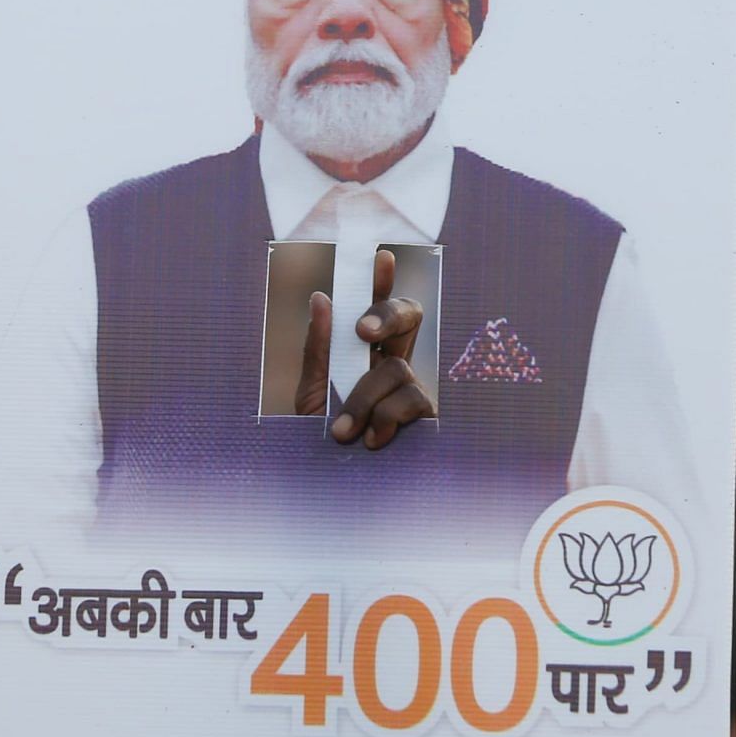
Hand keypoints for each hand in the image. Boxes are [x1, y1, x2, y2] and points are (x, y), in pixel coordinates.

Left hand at [294, 248, 430, 448]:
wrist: (330, 478)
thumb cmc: (320, 432)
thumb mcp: (310, 388)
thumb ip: (318, 346)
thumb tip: (321, 298)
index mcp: (365, 350)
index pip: (377, 308)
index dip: (383, 282)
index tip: (382, 258)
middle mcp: (393, 362)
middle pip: (409, 317)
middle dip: (388, 315)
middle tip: (362, 331)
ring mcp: (412, 387)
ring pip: (397, 367)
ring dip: (365, 397)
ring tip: (343, 429)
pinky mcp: (425, 415)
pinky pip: (411, 400)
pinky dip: (385, 418)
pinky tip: (372, 439)